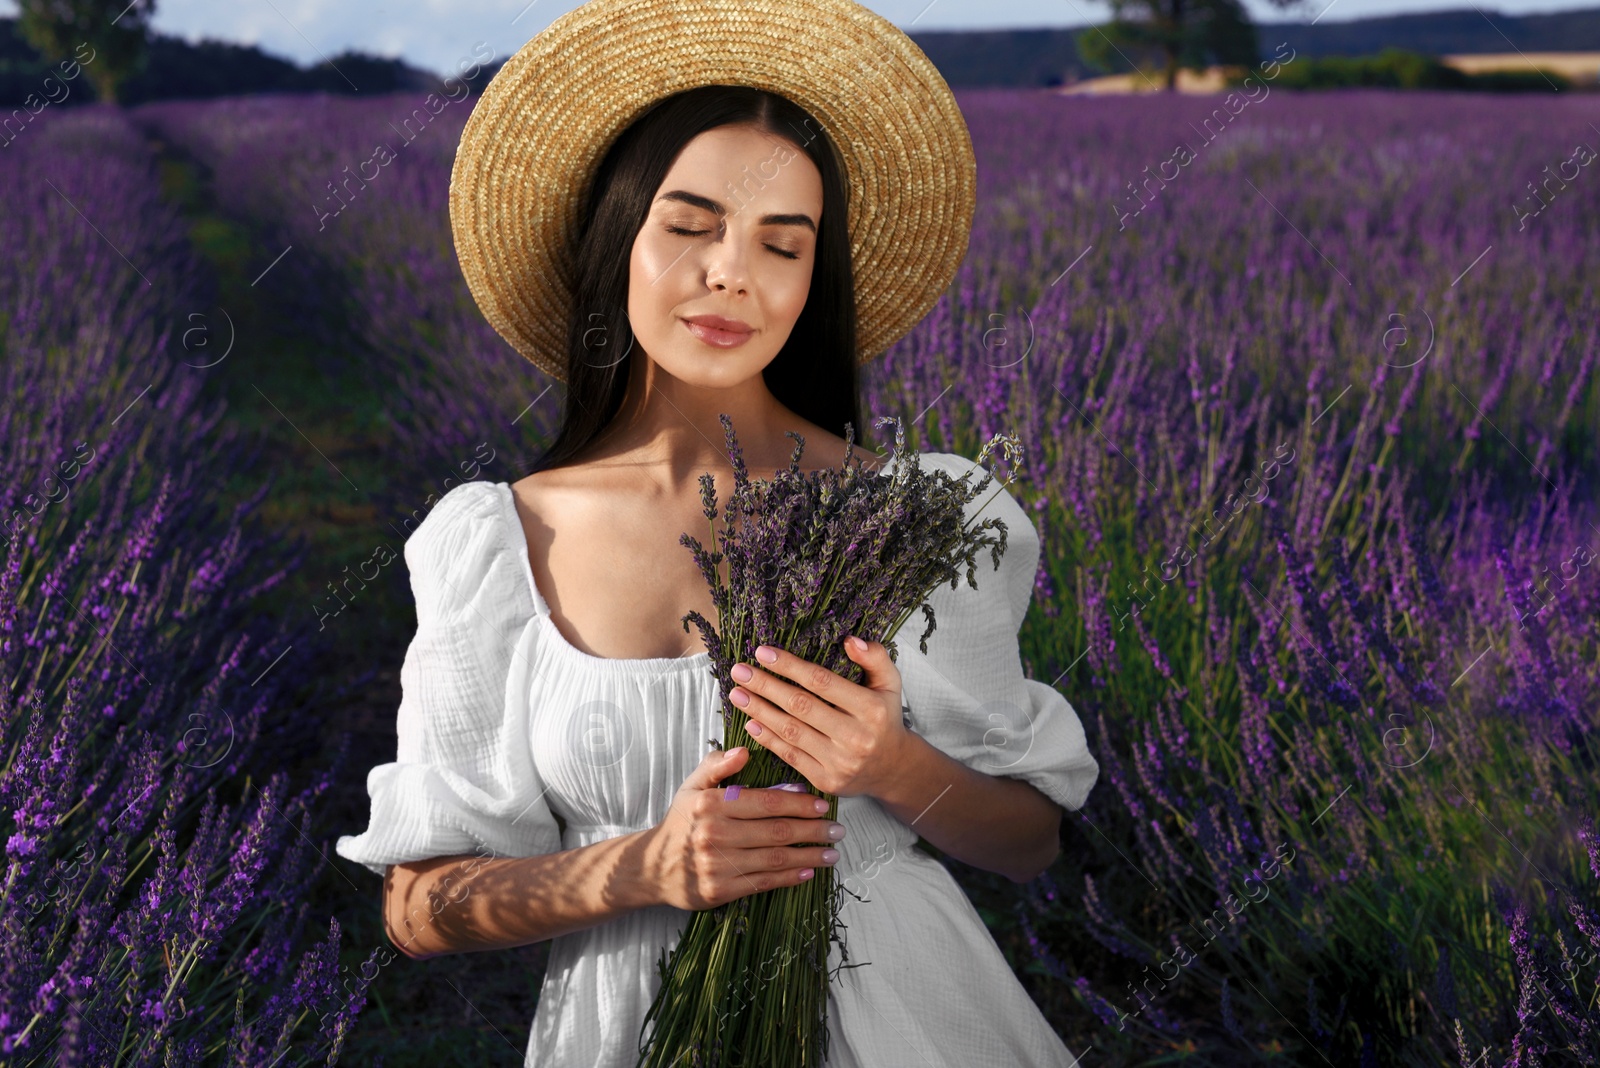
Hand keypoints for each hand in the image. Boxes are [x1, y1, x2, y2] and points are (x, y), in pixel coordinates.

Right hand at [645, 745, 846, 911]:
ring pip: (774, 859)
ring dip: (809, 856)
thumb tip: (744, 751)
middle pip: (776, 831)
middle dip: (813, 830)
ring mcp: (717, 865)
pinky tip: (809, 871)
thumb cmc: (682, 821)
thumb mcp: (692, 786)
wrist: (653, 866)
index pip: (765, 802)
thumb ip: (716, 765)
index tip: (823, 804)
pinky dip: (790, 878)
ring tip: (832, 853)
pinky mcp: (720, 890)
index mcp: (710, 804)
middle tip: (838, 829)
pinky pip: (763, 883)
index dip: (798, 804)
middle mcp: (714, 834)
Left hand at [728, 636, 909, 800]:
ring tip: (737, 693)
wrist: (893, 769)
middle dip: (765, 686)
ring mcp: (840, 762)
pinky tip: (751, 722)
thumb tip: (849, 640)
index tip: (763, 652)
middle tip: (739, 671)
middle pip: (801, 706)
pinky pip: (790, 756)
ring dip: (759, 711)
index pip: (822, 682)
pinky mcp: (826, 780)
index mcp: (871, 709)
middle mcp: (856, 737)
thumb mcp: (889, 683)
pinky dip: (768, 738)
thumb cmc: (884, 719)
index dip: (790, 666)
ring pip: (791, 732)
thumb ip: (875, 657)